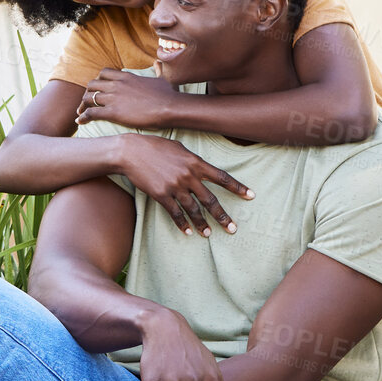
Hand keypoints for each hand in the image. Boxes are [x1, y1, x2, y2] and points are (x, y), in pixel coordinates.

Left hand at [78, 69, 180, 129]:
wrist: (170, 107)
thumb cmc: (168, 95)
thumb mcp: (162, 78)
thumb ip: (158, 69)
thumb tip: (159, 62)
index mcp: (126, 77)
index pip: (103, 73)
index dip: (98, 81)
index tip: (98, 89)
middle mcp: (116, 85)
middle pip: (92, 85)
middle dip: (88, 93)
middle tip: (87, 102)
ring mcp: (113, 98)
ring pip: (88, 98)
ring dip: (83, 105)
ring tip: (80, 113)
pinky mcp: (113, 112)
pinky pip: (91, 113)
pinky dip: (83, 117)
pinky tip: (80, 122)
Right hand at [112, 134, 253, 235]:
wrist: (130, 152)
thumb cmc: (154, 146)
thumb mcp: (178, 148)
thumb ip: (192, 159)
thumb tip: (201, 167)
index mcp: (195, 163)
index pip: (222, 177)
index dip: (237, 187)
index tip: (251, 196)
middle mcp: (188, 176)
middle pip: (210, 200)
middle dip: (222, 216)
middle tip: (232, 229)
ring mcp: (175, 186)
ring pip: (193, 209)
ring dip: (201, 223)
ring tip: (208, 233)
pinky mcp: (161, 194)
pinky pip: (174, 212)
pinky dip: (181, 223)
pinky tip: (186, 231)